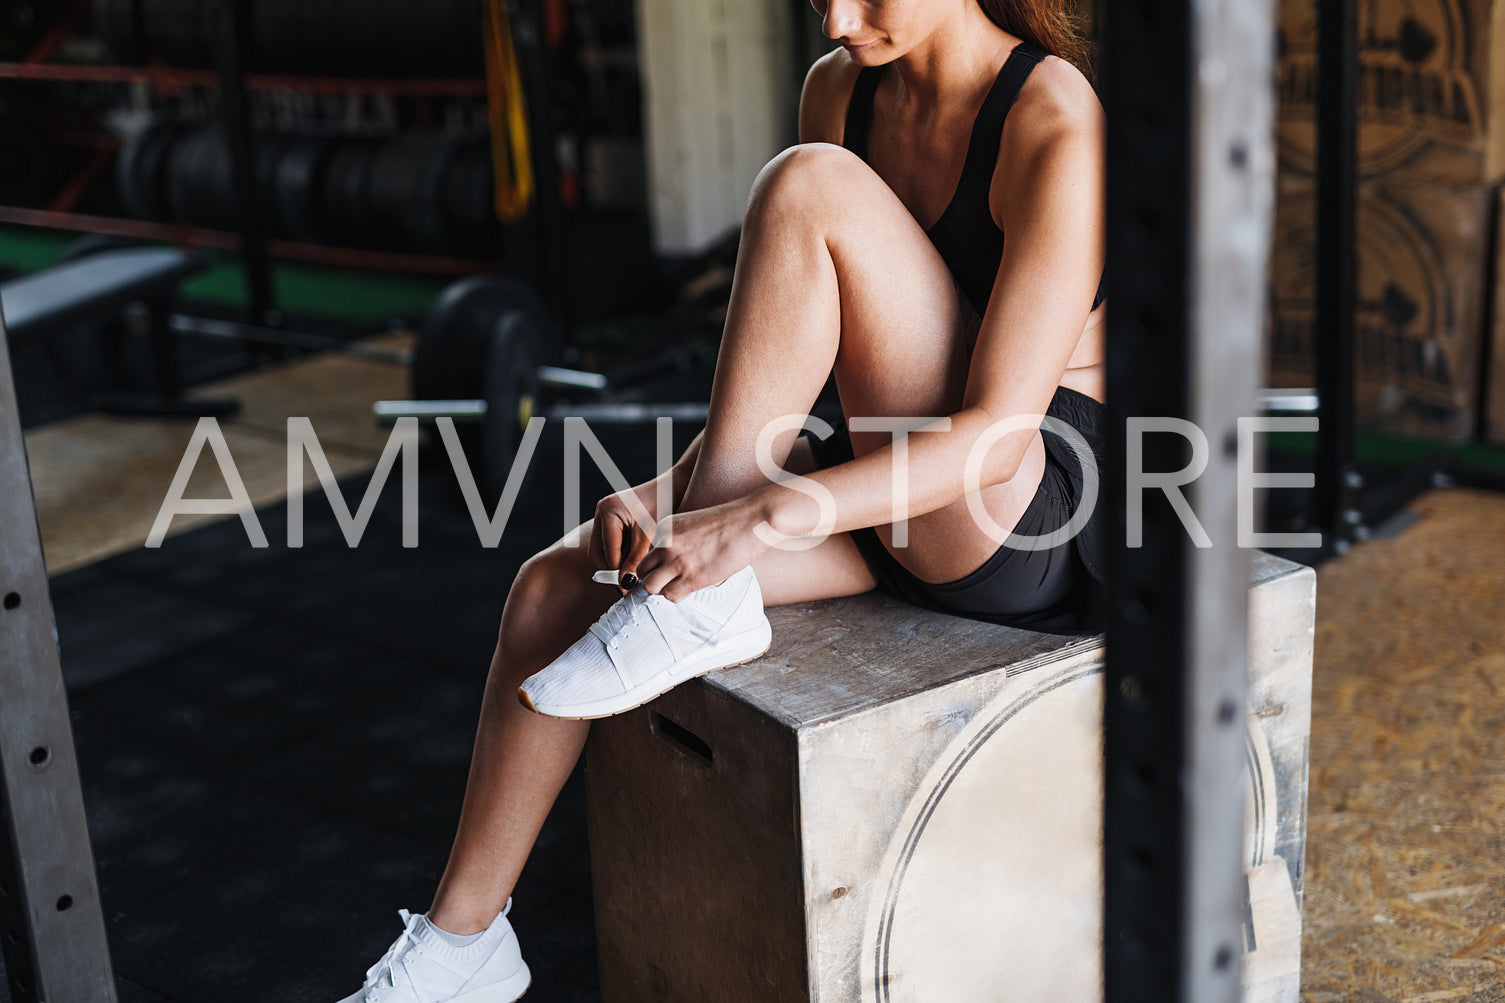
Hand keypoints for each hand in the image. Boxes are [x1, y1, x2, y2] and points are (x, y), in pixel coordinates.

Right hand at [588, 483, 658, 593]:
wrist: (669, 489)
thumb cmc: (661, 508)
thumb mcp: (648, 536)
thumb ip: (636, 560)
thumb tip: (625, 584)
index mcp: (608, 511)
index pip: (608, 552)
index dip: (617, 572)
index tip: (628, 587)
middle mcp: (601, 511)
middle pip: (597, 552)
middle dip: (611, 568)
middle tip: (628, 581)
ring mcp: (603, 514)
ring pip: (602, 549)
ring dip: (616, 561)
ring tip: (634, 568)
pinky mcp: (609, 518)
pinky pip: (608, 542)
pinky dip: (620, 552)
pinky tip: (634, 557)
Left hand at [634, 497, 769, 602]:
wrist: (751, 520)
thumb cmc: (729, 522)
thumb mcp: (693, 524)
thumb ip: (678, 541)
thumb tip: (673, 562)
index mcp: (665, 528)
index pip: (646, 554)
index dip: (658, 564)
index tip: (671, 567)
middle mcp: (666, 544)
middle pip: (642, 571)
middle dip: (653, 578)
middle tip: (670, 580)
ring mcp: (678, 560)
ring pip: (650, 586)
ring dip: (662, 589)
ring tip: (679, 584)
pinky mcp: (693, 576)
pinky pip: (670, 595)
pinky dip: (677, 596)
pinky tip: (691, 587)